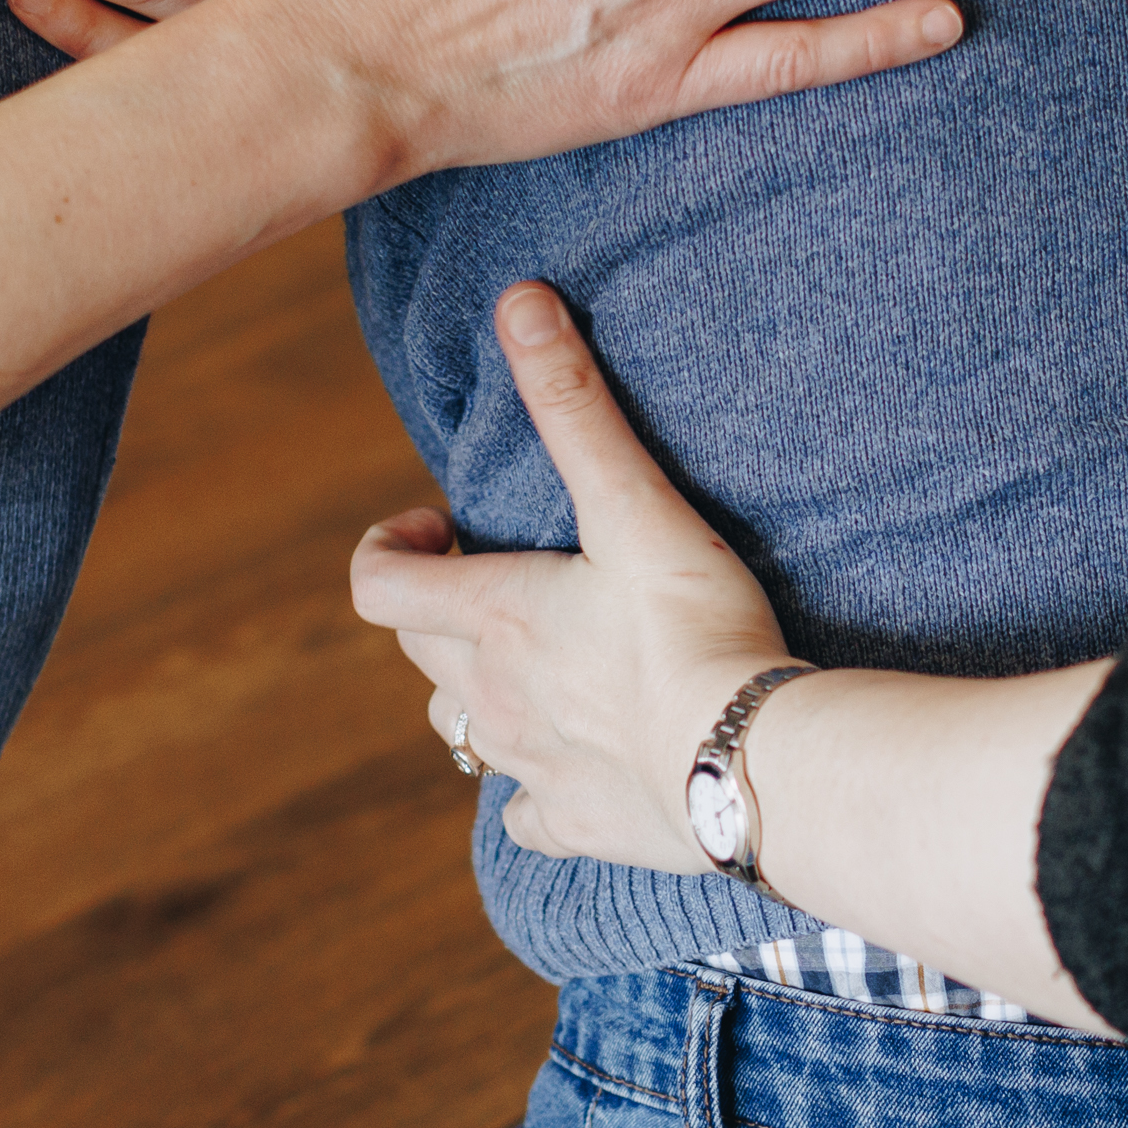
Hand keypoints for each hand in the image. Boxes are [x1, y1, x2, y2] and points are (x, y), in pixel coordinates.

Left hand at [351, 279, 798, 870]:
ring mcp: (528, 769)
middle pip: (419, 652)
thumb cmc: (693, 630)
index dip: (388, 549)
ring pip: (462, 732)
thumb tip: (517, 301)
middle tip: (505, 579)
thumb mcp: (633, 504)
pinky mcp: (577, 826)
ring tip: (541, 665)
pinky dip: (534, 788)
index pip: (375, 584)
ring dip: (481, 693)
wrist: (752, 766)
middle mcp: (489, 697)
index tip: (440, 528)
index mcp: (490, 618)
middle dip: (442, 609)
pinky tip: (576, 766)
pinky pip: (525, 815)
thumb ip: (573, 406)